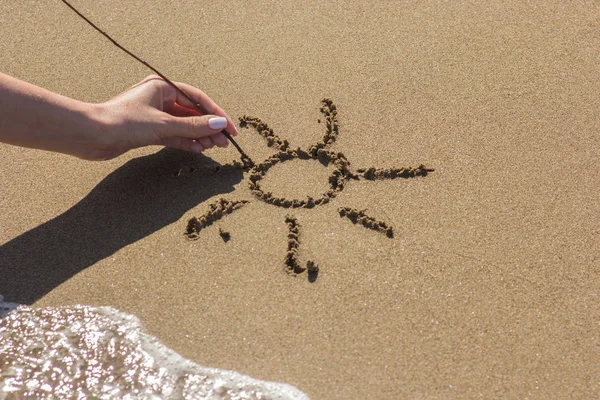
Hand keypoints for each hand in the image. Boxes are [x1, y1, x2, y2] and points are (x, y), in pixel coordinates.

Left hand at [90, 75, 237, 159]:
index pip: (197, 98)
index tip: (230, 129)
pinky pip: (173, 134)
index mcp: (162, 87)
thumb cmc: (124, 122)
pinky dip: (186, 141)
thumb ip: (194, 126)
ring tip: (215, 147)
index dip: (216, 114)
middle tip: (225, 142)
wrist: (91, 136)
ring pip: (184, 125)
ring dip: (199, 135)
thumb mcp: (163, 124)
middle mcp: (159, 98)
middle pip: (192, 112)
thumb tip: (220, 125)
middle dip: (209, 127)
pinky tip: (199, 149)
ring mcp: (154, 114)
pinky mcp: (148, 130)